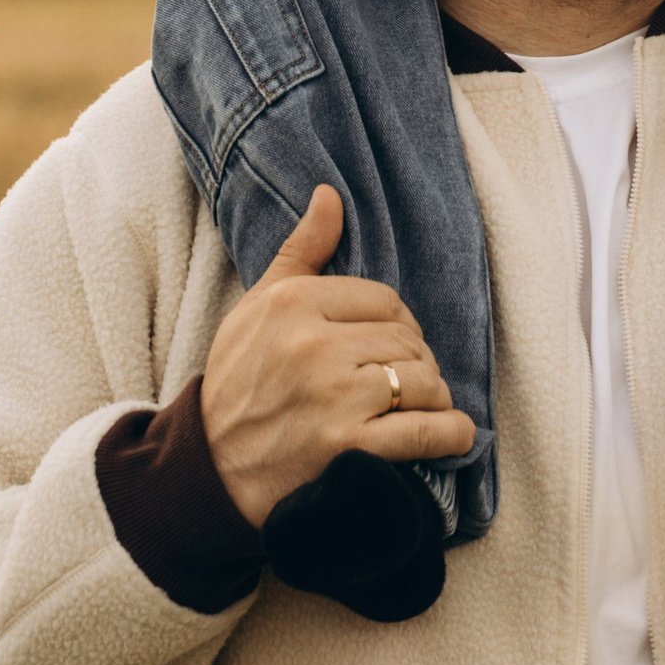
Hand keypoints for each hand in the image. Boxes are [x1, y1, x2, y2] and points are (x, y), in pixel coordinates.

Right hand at [200, 185, 475, 532]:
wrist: (208, 470)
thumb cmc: (238, 382)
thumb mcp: (258, 306)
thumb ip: (302, 251)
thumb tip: (330, 194)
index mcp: (294, 303)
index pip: (385, 301)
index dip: (398, 325)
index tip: (392, 347)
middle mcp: (314, 346)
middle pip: (406, 342)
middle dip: (417, 362)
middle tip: (408, 382)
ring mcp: (332, 398)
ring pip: (420, 381)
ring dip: (433, 398)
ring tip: (424, 407)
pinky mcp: (346, 448)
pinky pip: (421, 432)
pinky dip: (449, 434)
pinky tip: (456, 433)